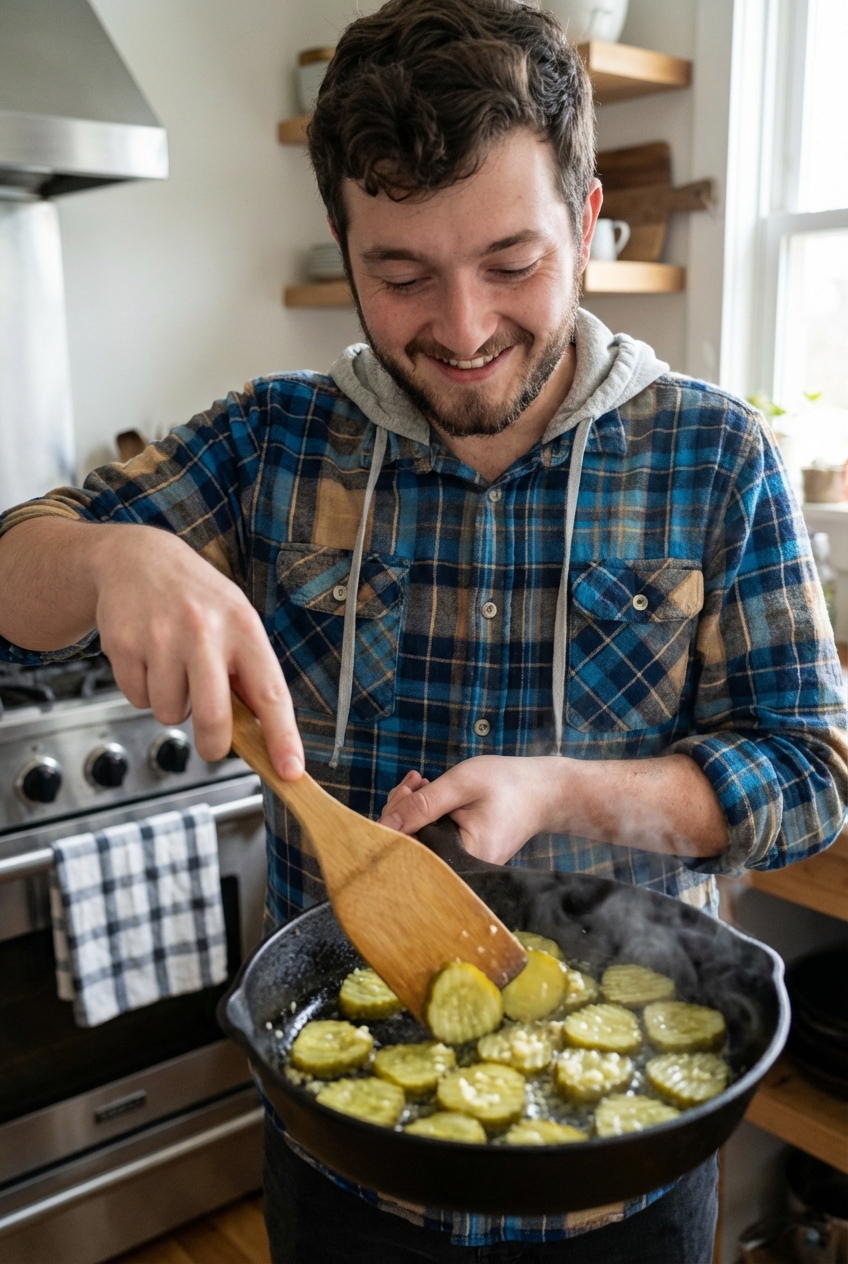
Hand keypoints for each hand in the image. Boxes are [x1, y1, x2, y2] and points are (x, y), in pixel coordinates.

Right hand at [92, 525, 303, 776]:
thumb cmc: (196, 598)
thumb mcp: (236, 621)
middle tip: (213, 744)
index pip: (270, 693)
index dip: (282, 737)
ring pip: (169, 713)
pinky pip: (137, 699)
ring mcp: (161, 637)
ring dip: (172, 705)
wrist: (137, 558)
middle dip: (213, 744)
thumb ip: (249, 673)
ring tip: (173, 669)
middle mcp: (204, 631)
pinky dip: (143, 691)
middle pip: (212, 717)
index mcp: (243, 627)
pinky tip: (148, 659)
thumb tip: (264, 735)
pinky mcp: (124, 644)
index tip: (290, 771)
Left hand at [379, 757, 557, 864]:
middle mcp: (461, 868)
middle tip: (415, 781)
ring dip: (412, 808)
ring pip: (417, 838)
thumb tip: (386, 824)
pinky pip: (430, 835)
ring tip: (422, 782)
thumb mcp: (461, 785)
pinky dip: (424, 813)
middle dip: (402, 810)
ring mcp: (461, 862)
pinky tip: (428, 792)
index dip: (395, 821)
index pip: (408, 850)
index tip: (406, 790)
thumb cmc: (508, 784)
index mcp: (463, 858)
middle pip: (409, 845)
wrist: (544, 791)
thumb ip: (422, 804)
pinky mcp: (461, 853)